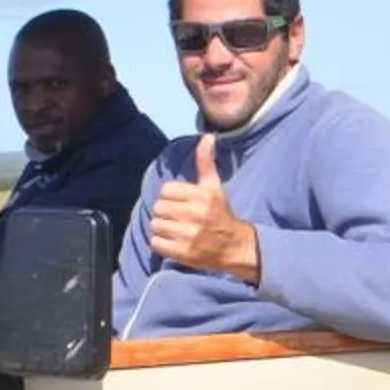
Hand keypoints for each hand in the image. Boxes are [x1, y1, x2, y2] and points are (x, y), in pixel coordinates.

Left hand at [147, 136, 261, 283]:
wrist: (234, 247)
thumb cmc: (220, 213)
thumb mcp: (214, 187)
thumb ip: (206, 162)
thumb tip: (208, 136)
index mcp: (203, 196)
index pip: (166, 190)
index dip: (171, 196)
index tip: (182, 202)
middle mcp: (196, 215)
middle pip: (158, 208)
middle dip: (166, 212)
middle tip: (178, 217)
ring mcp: (189, 235)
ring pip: (155, 225)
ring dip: (162, 228)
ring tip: (176, 229)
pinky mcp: (183, 253)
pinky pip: (156, 243)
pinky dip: (161, 243)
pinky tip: (174, 242)